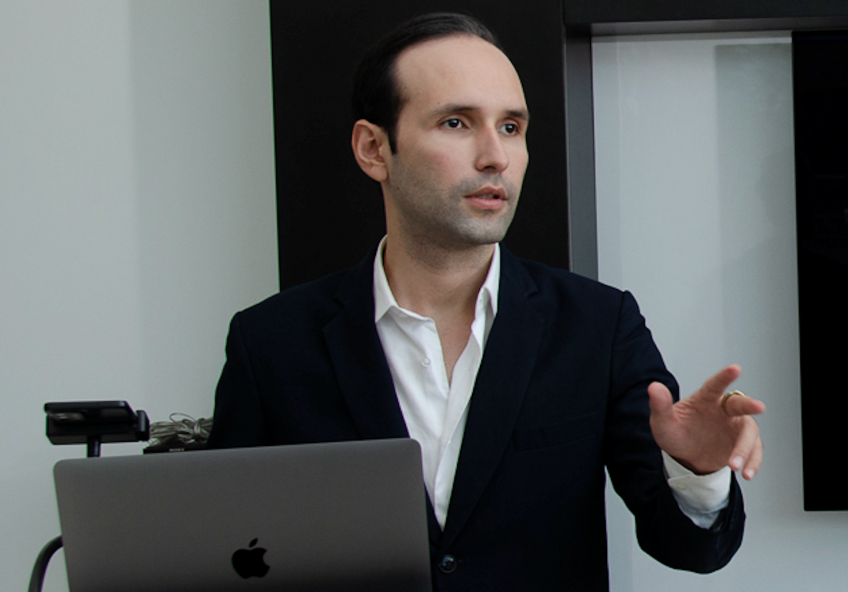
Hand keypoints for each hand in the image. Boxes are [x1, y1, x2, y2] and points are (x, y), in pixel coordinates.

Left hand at [648, 365, 764, 479]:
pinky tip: (747, 472)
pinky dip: (753, 461)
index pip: (714, 386)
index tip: (735, 368)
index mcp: (704, 400)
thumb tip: (654, 387)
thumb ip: (660, 406)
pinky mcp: (742, 443)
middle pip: (739, 404)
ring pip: (748, 431)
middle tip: (759, 406)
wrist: (684, 458)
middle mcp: (723, 410)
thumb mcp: (663, 423)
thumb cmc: (675, 434)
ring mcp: (735, 426)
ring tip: (733, 466)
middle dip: (749, 404)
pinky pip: (754, 450)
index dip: (724, 377)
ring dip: (745, 448)